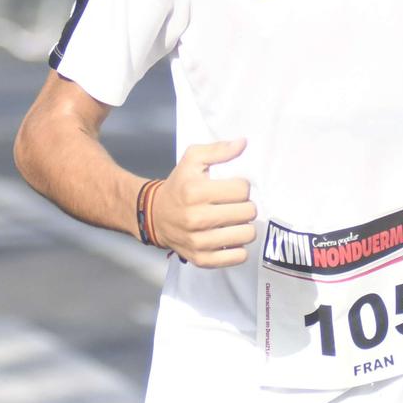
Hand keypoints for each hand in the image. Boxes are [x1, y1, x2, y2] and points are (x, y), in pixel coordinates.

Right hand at [150, 138, 258, 267]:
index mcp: (196, 191)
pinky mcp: (201, 259)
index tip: (233, 187)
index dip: (242, 186)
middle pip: (247, 212)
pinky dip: (239, 248)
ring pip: (246, 234)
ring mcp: (199, 241)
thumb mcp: (192, 159)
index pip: (242, 189)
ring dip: (245, 226)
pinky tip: (231, 238)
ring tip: (235, 221)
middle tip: (236, 204)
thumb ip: (218, 149)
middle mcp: (197, 218)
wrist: (154, 215)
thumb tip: (243, 143)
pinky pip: (237, 257)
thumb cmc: (179, 185)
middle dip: (246, 205)